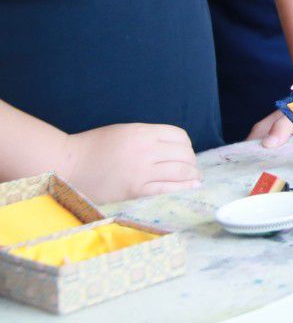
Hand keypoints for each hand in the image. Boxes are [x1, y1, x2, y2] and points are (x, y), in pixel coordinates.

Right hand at [61, 124, 199, 202]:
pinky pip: (167, 189)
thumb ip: (148, 136)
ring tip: (194, 178)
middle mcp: (146, 150)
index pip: (179, 136)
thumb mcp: (124, 131)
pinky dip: (183, 188)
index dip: (186, 145)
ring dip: (192, 175)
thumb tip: (174, 147)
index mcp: (142, 133)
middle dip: (191, 161)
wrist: (67, 164)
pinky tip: (190, 187)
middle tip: (190, 168)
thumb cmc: (94, 147)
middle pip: (184, 154)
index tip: (184, 152)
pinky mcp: (135, 190)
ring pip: (181, 171)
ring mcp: (141, 171)